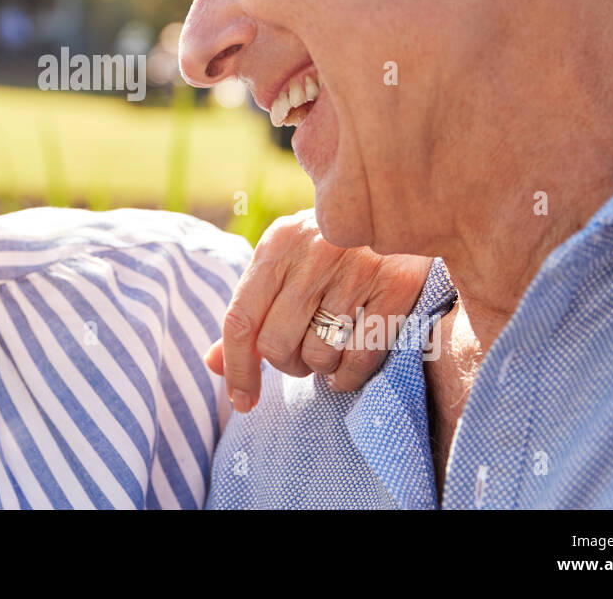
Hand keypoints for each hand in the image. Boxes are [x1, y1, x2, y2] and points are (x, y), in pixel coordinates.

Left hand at [206, 209, 431, 411]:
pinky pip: (360, 358)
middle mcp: (314, 251)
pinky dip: (350, 376)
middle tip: (303, 358)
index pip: (240, 318)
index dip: (237, 368)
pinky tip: (349, 367)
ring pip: (319, 355)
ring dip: (322, 369)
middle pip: (276, 345)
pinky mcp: (397, 286)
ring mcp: (358, 267)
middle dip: (287, 365)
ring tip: (332, 349)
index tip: (242, 400)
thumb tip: (213, 364)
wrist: (400, 212)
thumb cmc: (331, 251)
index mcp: (278, 243)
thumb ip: (250, 311)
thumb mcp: (285, 265)